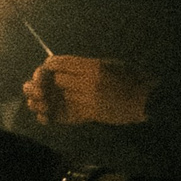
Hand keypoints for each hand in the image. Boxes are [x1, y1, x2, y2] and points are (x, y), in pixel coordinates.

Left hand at [25, 55, 151, 125]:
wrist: (148, 100)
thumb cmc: (131, 78)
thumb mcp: (109, 64)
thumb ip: (85, 65)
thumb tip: (59, 66)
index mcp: (92, 67)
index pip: (58, 64)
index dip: (47, 66)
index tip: (45, 69)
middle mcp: (87, 83)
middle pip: (53, 81)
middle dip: (43, 82)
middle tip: (35, 85)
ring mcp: (87, 101)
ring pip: (54, 99)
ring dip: (41, 100)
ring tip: (33, 100)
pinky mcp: (89, 116)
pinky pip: (63, 116)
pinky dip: (50, 116)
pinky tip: (43, 115)